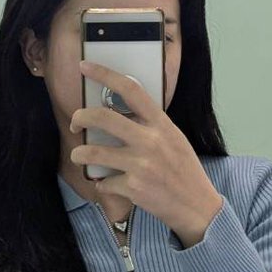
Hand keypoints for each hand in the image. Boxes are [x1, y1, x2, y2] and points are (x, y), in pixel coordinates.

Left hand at [69, 59, 222, 237]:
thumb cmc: (184, 170)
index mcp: (161, 124)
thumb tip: (121, 113)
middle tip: (75, 122)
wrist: (197, 205)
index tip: (85, 66)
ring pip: (93, 152)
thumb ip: (151, 125)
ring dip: (79, 154)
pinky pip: (103, 182)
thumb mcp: (174, 139)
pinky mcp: (133, 188)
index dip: (104, 74)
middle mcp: (150, 141)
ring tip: (79, 156)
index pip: (131, 90)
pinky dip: (102, 184)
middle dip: (80, 117)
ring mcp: (141, 165)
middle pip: (103, 117)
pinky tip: (109, 185)